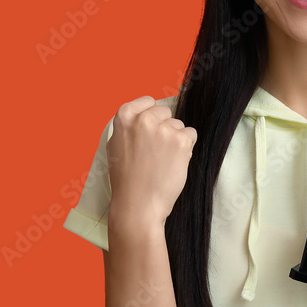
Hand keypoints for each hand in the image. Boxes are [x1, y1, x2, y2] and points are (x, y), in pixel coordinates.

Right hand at [106, 96, 196, 232]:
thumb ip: (129, 126)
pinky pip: (191, 134)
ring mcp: (164, 129)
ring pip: (179, 125)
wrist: (138, 205)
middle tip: (154, 151)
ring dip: (175, 139)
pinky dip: (186, 147)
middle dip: (164, 127)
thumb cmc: (126, 179)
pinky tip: (174, 162)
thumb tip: (143, 113)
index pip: (148, 101)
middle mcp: (145, 119)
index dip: (151, 116)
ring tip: (162, 160)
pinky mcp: (182, 140)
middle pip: (165, 111)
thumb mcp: (115, 145)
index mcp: (125, 116)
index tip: (149, 130)